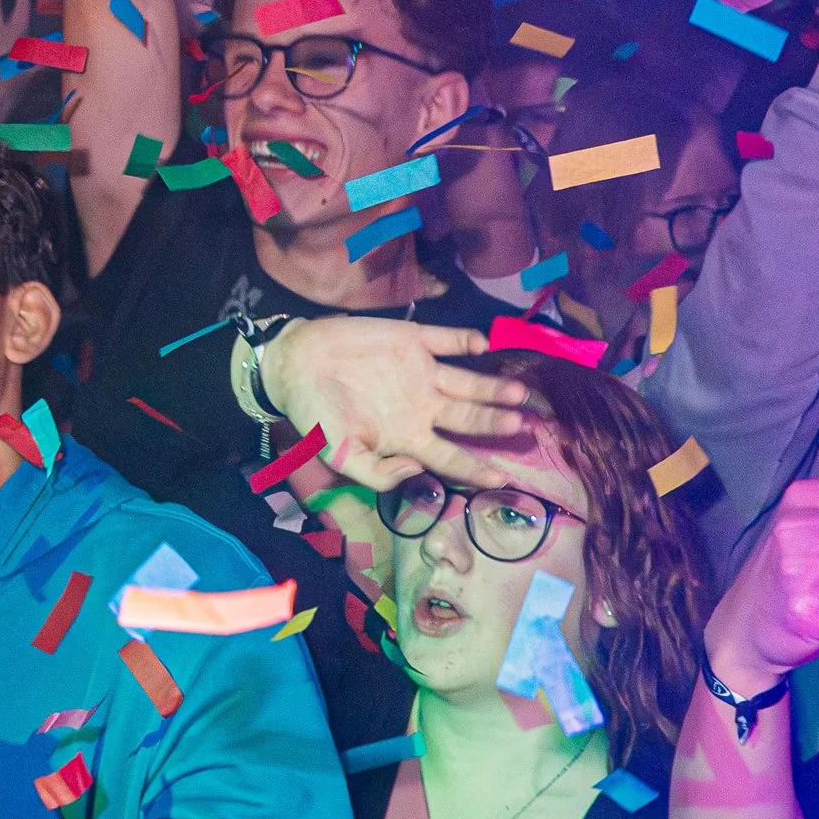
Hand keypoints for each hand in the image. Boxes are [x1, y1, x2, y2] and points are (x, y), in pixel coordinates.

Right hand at [259, 319, 540, 495]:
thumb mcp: (340, 457)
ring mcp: (421, 372)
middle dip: (497, 423)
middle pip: (470, 419)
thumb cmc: (315, 414)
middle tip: (524, 425)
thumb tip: (416, 470)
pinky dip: (466, 341)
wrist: (295, 365)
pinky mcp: (413, 341)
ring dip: (493, 387)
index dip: (476, 469)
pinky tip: (483, 345)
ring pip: (468, 382)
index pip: (451, 457)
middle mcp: (423, 406)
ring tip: (518, 393)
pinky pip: (447, 340)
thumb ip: (377, 474)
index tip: (503, 479)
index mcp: (409, 436)